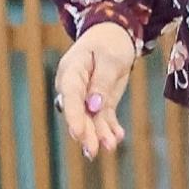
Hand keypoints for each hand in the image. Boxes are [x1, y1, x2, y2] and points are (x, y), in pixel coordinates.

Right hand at [54, 22, 135, 160]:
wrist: (114, 38)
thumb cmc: (110, 43)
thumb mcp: (110, 59)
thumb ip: (101, 82)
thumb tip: (92, 105)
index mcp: (71, 70)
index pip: (70, 95)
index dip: (74, 115)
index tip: (77, 133)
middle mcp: (74, 86)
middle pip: (79, 112)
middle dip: (86, 132)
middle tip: (93, 151)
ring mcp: (86, 96)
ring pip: (91, 119)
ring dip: (99, 134)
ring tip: (110, 147)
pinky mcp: (99, 102)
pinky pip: (104, 118)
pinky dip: (110, 129)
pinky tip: (118, 137)